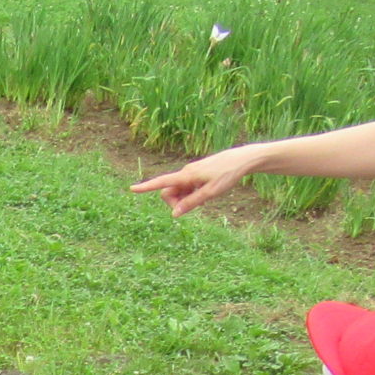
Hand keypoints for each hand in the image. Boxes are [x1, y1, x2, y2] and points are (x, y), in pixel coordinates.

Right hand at [131, 145, 260, 214]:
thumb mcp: (210, 193)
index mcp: (186, 176)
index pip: (162, 182)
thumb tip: (174, 214)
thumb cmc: (227, 175)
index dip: (146, 187)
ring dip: (186, 199)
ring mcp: (191, 173)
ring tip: (205, 199)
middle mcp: (186, 173)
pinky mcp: (197, 174)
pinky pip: (188, 187)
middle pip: (169, 191)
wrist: (242, 160)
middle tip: (194, 207)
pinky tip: (206, 193)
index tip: (131, 189)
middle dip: (175, 202)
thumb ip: (191, 203)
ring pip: (179, 190)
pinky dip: (192, 194)